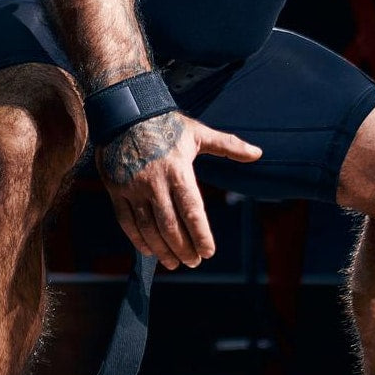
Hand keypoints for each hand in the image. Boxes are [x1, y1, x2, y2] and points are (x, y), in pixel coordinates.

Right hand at [97, 111, 261, 269]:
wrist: (124, 111)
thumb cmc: (166, 123)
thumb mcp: (199, 133)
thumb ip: (229, 146)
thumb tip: (258, 154)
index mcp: (178, 170)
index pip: (192, 211)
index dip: (201, 235)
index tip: (208, 252)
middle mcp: (154, 182)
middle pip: (170, 225)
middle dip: (183, 248)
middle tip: (193, 262)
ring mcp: (132, 188)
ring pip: (148, 228)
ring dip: (162, 249)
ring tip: (173, 263)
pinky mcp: (115, 190)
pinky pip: (126, 221)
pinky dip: (138, 239)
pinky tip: (149, 251)